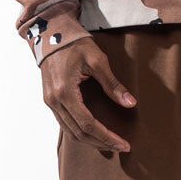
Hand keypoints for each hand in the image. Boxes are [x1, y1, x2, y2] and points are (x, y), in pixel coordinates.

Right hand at [41, 37, 136, 152]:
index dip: (106, 137)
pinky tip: (93, 132)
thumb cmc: (74, 43)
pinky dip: (80, 132)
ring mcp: (50, 102)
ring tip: (110, 144)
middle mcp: (54, 101)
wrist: (51, 32)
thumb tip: (130, 103)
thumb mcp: (97, 59)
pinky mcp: (50, 100)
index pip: (88, 125)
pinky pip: (65, 124)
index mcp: (65, 92)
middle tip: (120, 147)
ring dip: (90, 141)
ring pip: (70, 132)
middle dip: (101, 143)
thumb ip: (112, 83)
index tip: (123, 144)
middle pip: (78, 134)